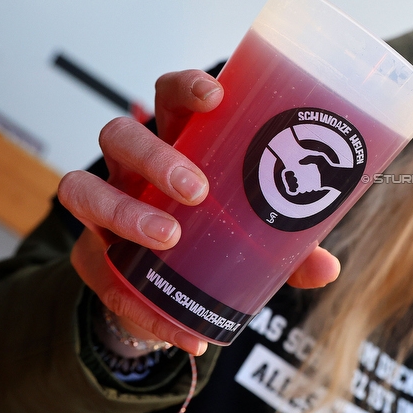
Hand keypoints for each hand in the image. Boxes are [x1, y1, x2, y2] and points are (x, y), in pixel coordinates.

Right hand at [58, 70, 340, 354]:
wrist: (173, 293)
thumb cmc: (219, 237)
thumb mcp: (259, 238)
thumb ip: (291, 250)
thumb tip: (328, 268)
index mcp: (181, 143)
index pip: (170, 96)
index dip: (185, 87)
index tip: (215, 96)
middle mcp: (135, 166)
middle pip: (121, 134)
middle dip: (155, 155)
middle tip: (196, 189)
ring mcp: (106, 204)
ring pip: (83, 186)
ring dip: (124, 210)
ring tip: (167, 237)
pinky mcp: (91, 252)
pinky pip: (93, 267)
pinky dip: (133, 299)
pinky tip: (173, 325)